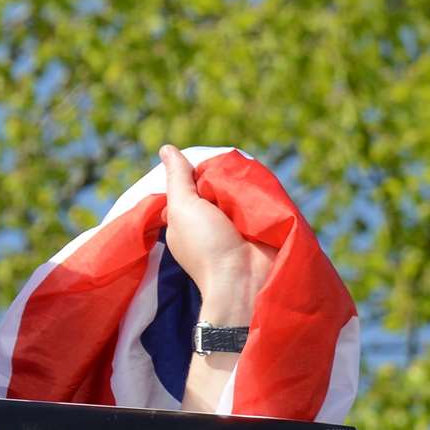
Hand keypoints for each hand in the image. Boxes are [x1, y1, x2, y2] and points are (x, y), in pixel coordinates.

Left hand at [158, 144, 275, 325]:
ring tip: (245, 175)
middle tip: (228, 168)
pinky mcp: (262, 225)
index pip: (191, 183)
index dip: (197, 171)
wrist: (245, 281)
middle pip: (217, 183)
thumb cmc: (207, 246)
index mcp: (188, 217)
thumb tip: (167, 149)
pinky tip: (260, 180)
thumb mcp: (183, 208)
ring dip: (243, 183)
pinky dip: (260, 191)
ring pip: (239, 189)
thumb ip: (177, 179)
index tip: (203, 163)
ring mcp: (238, 223)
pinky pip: (260, 199)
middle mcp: (212, 219)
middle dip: (222, 175)